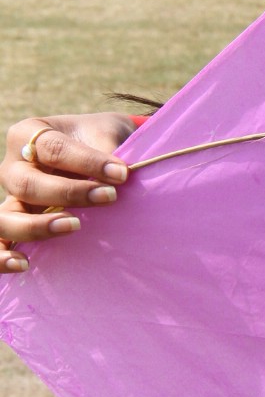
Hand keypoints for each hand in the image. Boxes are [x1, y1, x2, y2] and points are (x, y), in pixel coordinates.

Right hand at [1, 115, 133, 271]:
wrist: (98, 148)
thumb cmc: (101, 137)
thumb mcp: (107, 132)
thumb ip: (107, 149)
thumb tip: (118, 173)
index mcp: (29, 133)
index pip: (53, 149)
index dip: (88, 162)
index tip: (121, 173)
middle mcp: (13, 166)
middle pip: (27, 184)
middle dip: (68, 193)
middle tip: (109, 196)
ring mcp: (10, 197)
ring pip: (6, 217)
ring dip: (37, 226)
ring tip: (75, 226)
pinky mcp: (14, 223)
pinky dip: (2, 256)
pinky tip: (24, 264)